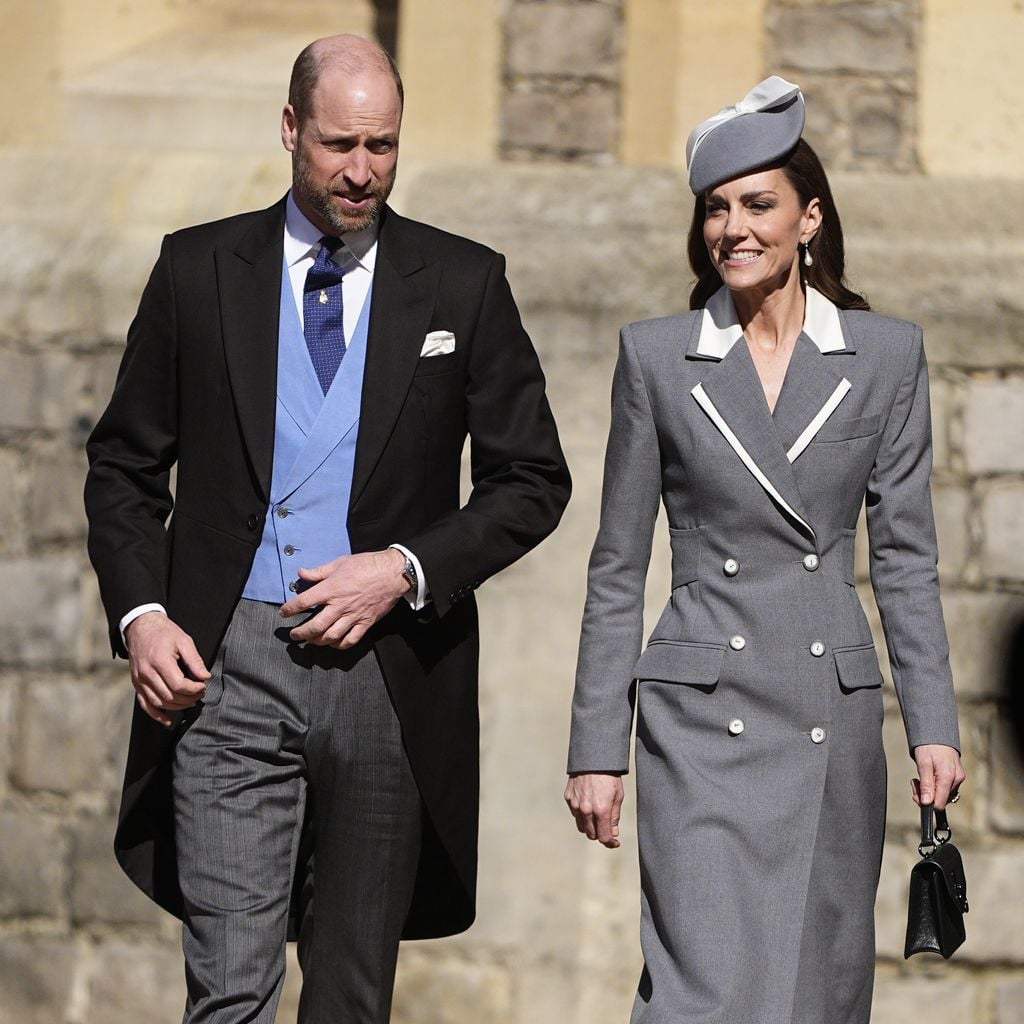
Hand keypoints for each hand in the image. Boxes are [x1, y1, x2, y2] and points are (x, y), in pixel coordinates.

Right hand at [125, 612, 210, 726]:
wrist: (141, 627)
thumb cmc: (164, 632)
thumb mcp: (184, 640)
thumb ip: (195, 660)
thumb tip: (205, 676)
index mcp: (160, 661)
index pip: (179, 685)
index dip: (194, 689)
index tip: (203, 686)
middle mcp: (147, 673)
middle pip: (169, 696)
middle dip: (188, 699)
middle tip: (200, 694)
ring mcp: (139, 680)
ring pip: (158, 703)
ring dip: (176, 707)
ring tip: (190, 702)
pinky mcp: (136, 684)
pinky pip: (145, 704)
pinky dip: (156, 715)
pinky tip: (168, 720)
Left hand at [279, 549, 408, 648]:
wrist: (392, 573)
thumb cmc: (367, 565)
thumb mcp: (340, 563)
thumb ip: (319, 571)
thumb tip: (302, 573)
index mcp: (332, 589)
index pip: (304, 602)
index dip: (290, 609)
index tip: (283, 612)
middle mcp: (340, 605)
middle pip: (315, 626)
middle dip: (301, 633)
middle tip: (294, 635)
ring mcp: (353, 616)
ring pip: (331, 636)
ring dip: (317, 641)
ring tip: (311, 641)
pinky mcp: (365, 622)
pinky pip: (351, 640)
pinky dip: (340, 645)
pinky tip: (333, 643)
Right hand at [564, 771, 624, 848]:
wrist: (593, 757)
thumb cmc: (609, 776)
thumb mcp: (618, 796)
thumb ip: (614, 817)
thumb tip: (613, 834)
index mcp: (601, 810)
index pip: (604, 837)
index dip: (610, 843)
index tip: (615, 842)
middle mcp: (586, 810)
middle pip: (591, 834)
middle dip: (600, 834)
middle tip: (607, 828)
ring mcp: (575, 804)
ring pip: (581, 826)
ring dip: (590, 826)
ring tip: (597, 817)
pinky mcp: (568, 797)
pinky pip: (575, 814)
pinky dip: (581, 815)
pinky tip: (588, 805)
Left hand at [911, 743, 965, 808]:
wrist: (937, 732)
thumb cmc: (928, 746)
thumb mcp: (923, 764)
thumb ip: (926, 784)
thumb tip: (926, 802)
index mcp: (948, 777)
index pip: (939, 803)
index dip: (926, 803)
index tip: (915, 794)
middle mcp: (956, 779)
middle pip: (941, 799)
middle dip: (926, 795)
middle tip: (915, 782)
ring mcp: (958, 778)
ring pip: (943, 794)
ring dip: (930, 790)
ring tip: (920, 778)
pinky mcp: (957, 776)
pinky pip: (946, 788)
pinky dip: (935, 785)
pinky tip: (928, 777)